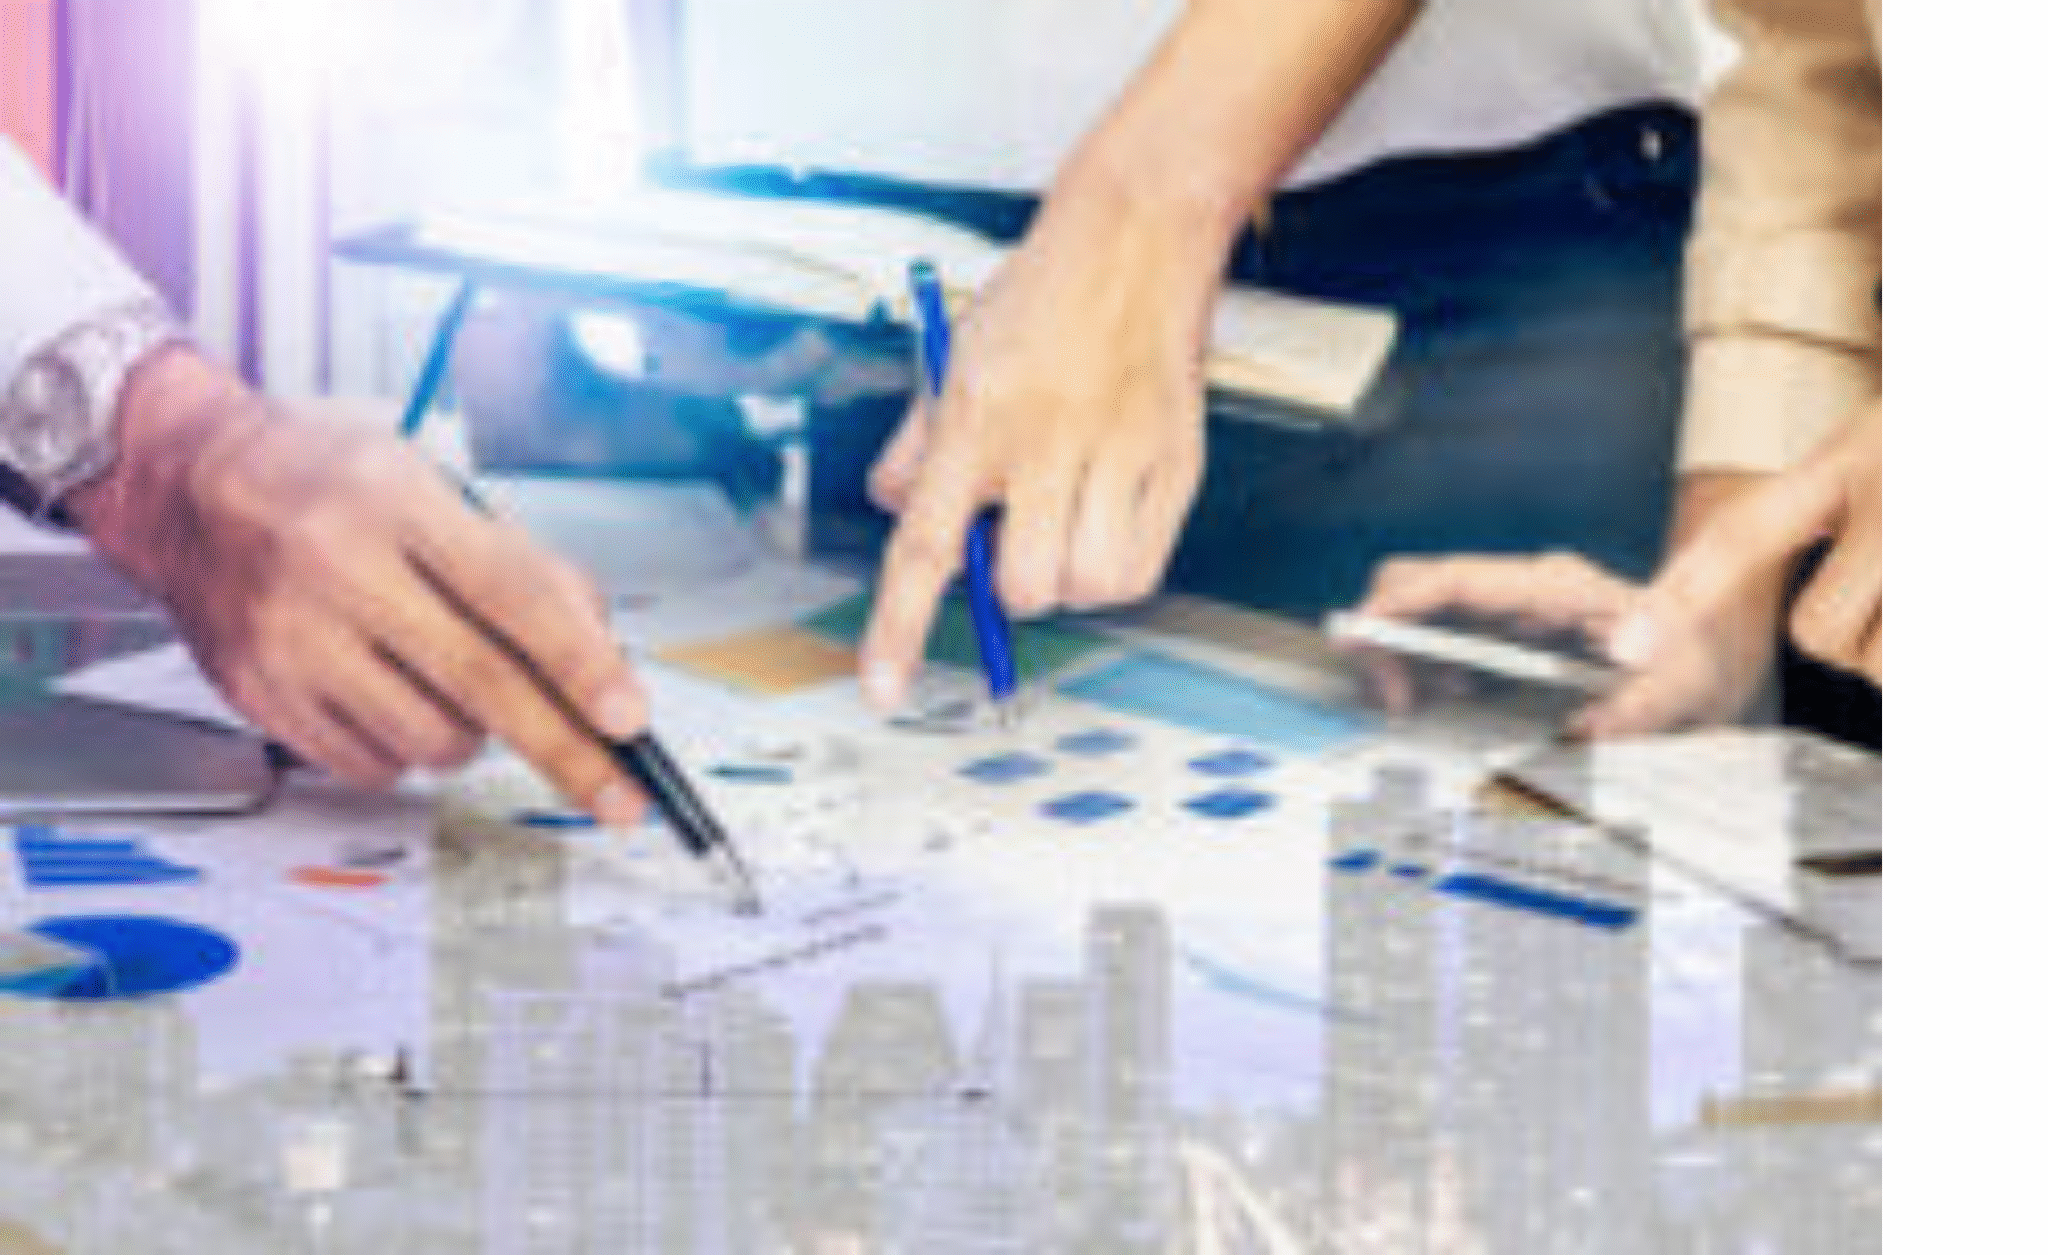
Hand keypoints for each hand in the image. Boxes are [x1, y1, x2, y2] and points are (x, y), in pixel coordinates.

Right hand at [67, 348, 653, 823]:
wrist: (186, 484)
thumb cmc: (324, 478)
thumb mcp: (431, 479)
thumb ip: (520, 562)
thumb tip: (599, 659)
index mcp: (392, 498)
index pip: (509, 593)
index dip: (578, 662)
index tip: (629, 717)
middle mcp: (337, 568)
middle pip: (480, 683)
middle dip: (568, 751)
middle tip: (622, 797)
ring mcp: (291, 639)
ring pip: (433, 738)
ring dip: (475, 731)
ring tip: (452, 679)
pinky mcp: (261, 695)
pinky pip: (374, 765)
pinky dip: (408, 747)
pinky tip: (393, 692)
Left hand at [859, 196, 1222, 708]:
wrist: (1138, 237)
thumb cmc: (1044, 292)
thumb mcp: (952, 356)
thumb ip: (916, 443)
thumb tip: (892, 506)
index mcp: (976, 419)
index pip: (925, 547)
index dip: (899, 628)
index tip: (883, 688)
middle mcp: (1045, 443)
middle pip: (1022, 586)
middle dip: (1012, 586)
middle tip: (1016, 537)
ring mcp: (1117, 455)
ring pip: (1087, 586)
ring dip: (1069, 579)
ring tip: (1067, 523)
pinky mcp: (1174, 463)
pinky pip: (1144, 566)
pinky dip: (1118, 569)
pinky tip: (1107, 521)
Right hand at [1349, 401, 1879, 737]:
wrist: (1708, 649)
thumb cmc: (1695, 656)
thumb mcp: (1685, 685)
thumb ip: (1645, 703)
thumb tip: (1591, 725)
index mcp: (1555, 588)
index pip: (1457, 580)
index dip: (1399, 604)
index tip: (1360, 637)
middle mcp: (1519, 587)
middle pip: (1416, 583)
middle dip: (1384, 635)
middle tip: (1396, 702)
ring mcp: (1503, 608)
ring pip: (1413, 610)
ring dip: (1395, 658)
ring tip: (1411, 707)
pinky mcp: (1496, 633)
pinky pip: (1431, 638)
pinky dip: (1415, 670)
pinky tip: (1440, 702)